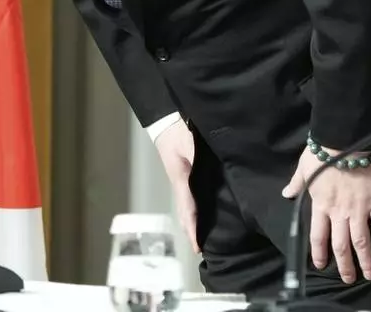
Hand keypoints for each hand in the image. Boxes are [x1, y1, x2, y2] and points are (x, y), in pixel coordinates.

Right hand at [154, 119, 199, 253]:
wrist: (167, 120)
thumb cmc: (178, 131)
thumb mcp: (189, 143)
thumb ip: (196, 157)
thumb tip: (203, 173)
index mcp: (181, 179)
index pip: (188, 209)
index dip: (192, 229)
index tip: (197, 247)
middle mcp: (180, 183)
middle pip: (186, 213)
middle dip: (192, 231)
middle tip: (201, 249)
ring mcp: (182, 180)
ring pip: (188, 206)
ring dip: (193, 222)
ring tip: (202, 237)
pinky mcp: (185, 174)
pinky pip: (191, 197)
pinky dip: (195, 210)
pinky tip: (204, 212)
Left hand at [281, 146, 370, 282]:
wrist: (346, 140)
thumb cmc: (323, 152)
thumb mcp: (304, 167)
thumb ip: (297, 183)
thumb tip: (286, 193)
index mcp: (320, 205)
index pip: (318, 236)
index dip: (319, 253)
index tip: (320, 265)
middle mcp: (339, 212)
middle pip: (341, 245)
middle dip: (344, 265)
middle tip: (349, 279)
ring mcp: (359, 209)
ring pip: (361, 241)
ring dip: (366, 260)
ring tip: (369, 274)